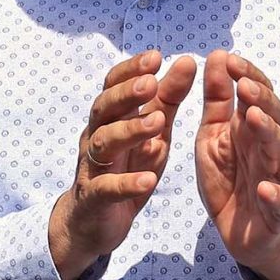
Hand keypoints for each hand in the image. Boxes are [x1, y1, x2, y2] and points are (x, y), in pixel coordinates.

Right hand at [49, 51, 199, 279]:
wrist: (92, 222)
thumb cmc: (125, 168)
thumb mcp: (152, 132)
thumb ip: (168, 99)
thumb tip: (187, 61)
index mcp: (111, 118)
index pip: (114, 85)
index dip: (131, 70)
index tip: (156, 56)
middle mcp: (96, 137)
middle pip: (105, 108)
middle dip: (127, 94)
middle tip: (151, 83)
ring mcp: (92, 168)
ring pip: (104, 143)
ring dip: (129, 131)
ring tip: (157, 123)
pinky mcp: (94, 198)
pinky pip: (107, 188)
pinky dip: (127, 183)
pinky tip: (148, 179)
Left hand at [196, 50, 279, 279]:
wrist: (244, 235)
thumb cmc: (231, 180)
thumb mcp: (214, 137)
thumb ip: (218, 101)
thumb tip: (218, 56)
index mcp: (251, 130)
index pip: (258, 96)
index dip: (247, 76)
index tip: (228, 59)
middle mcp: (269, 149)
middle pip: (275, 118)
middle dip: (262, 100)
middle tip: (245, 85)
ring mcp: (277, 178)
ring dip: (269, 134)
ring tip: (254, 118)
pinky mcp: (278, 211)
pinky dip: (276, 194)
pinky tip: (264, 187)